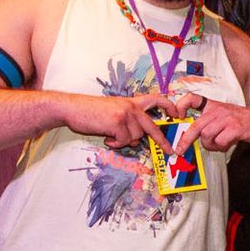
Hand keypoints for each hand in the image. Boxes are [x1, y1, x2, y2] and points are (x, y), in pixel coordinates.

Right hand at [57, 92, 179, 150]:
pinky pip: (124, 141)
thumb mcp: (113, 111)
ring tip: (110, 135)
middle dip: (162, 141)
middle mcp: (131, 107)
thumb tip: (135, 139)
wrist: (72, 108)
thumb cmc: (90, 111)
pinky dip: (115, 143)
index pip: (156, 99)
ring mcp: (125, 114)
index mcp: (131, 102)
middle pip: (152, 126)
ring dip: (124, 141)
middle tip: (170, 151)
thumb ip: (128, 121)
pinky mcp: (117, 123)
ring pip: (135, 137)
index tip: (177, 114)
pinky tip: (106, 138)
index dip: (169, 106)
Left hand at [166, 93, 249, 153]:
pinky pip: (220, 141)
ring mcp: (226, 118)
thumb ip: (207, 121)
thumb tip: (189, 135)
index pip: (193, 98)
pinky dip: (222, 147)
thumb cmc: (239, 121)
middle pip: (196, 126)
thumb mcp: (222, 115)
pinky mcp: (235, 127)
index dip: (182, 105)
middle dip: (186, 140)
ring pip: (207, 136)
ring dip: (211, 145)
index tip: (177, 115)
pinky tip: (227, 144)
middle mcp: (218, 110)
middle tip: (180, 150)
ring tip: (218, 144)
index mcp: (212, 105)